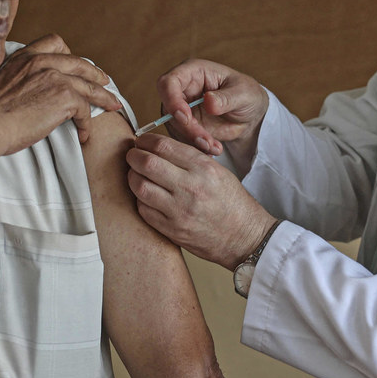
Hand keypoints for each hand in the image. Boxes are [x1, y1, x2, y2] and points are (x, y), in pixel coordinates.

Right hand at [0, 34, 122, 154]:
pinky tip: (84, 133)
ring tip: (112, 106)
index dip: (70, 54)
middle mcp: (41, 61)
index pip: (54, 42)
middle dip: (95, 74)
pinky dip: (87, 123)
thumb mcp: (0, 84)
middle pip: (79, 63)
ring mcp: (55, 77)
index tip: (77, 65)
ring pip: (89, 86)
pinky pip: (85, 109)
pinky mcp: (65, 96)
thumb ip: (18, 80)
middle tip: (105, 83)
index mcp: (24, 57)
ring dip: (103, 98)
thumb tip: (29, 95)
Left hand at [127, 132, 276, 269]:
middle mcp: (190, 187)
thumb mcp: (218, 171)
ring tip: (135, 175)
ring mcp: (179, 211)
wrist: (244, 236)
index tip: (141, 141)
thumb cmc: (232, 203)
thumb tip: (159, 147)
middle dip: (133, 156)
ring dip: (132, 178)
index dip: (145, 141)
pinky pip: (143, 210)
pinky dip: (140, 200)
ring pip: (140, 187)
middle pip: (146, 163)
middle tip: (132, 156)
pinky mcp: (172, 230)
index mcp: (203, 168)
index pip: (163, 146)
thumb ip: (190, 158)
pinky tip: (145, 196)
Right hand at [155, 59, 268, 159]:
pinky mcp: (185, 127)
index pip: (168, 82)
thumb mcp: (244, 94)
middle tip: (206, 141)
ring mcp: (181, 109)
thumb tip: (208, 101)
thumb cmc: (247, 95)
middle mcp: (182, 90)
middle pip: (168, 109)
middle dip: (186, 128)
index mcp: (193, 72)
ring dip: (192, 141)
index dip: (172, 100)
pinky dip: (196, 147)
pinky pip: (182, 139)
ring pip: (174, 127)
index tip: (186, 118)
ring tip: (215, 147)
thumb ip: (226, 98)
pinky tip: (213, 149)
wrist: (250, 116)